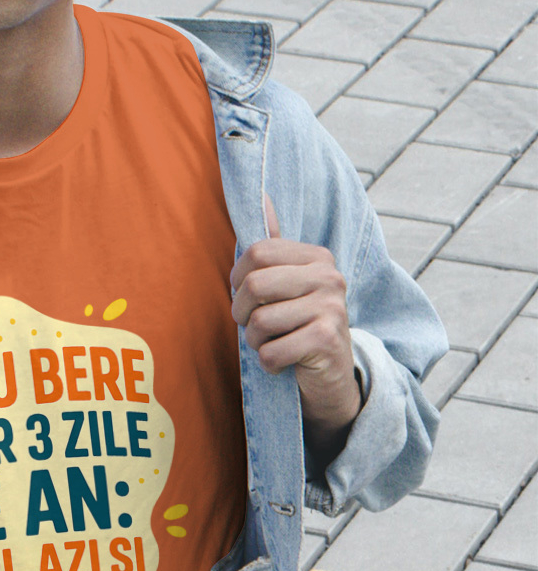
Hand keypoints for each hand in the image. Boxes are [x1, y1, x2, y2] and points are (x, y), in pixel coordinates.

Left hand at [230, 197, 361, 461]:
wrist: (330, 376)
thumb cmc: (298, 326)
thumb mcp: (286, 284)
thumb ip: (273, 245)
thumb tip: (260, 194)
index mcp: (316, 257)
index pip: (256, 252)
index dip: (237, 279)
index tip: (245, 298)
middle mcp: (330, 276)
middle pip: (254, 284)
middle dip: (240, 313)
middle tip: (252, 326)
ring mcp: (332, 307)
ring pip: (259, 322)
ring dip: (255, 342)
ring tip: (273, 344)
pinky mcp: (328, 339)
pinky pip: (271, 351)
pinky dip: (268, 363)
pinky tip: (284, 362)